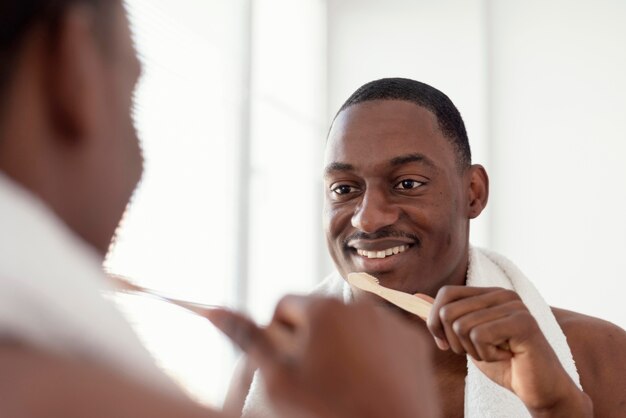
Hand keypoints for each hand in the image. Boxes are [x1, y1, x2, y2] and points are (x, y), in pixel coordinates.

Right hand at [206, 295, 438, 417]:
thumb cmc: (327, 413)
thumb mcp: (278, 380)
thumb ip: (248, 339)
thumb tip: (214, 310)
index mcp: (322, 309)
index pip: (284, 305)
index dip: (278, 333)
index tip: (285, 362)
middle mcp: (359, 304)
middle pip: (319, 312)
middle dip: (310, 337)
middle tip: (314, 377)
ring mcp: (390, 321)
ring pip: (351, 324)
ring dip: (341, 343)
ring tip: (343, 382)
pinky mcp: (413, 341)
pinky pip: (382, 337)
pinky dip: (372, 352)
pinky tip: (370, 382)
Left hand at [427, 286, 591, 416]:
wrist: (538, 388)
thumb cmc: (504, 363)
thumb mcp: (466, 340)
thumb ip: (443, 318)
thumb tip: (415, 296)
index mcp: (488, 293)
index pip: (445, 293)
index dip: (435, 321)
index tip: (443, 343)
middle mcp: (501, 293)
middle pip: (448, 311)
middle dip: (454, 342)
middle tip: (478, 352)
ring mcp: (514, 305)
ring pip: (462, 326)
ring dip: (473, 351)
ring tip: (495, 353)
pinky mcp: (523, 322)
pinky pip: (480, 335)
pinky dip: (486, 355)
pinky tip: (506, 357)